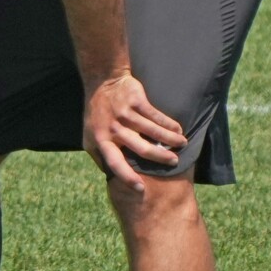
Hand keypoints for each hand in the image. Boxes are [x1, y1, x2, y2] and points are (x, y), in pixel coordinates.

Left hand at [84, 74, 186, 191]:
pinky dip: (170, 124)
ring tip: (182, 144)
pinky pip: (157, 116)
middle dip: (161, 157)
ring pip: (154, 132)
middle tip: (174, 162)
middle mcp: (114, 129)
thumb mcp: (89, 135)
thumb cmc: (97, 112)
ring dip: (171, 139)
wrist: (102, 82)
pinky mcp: (137, 101)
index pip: (115, 163)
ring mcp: (126, 114)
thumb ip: (99, 155)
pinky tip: (177, 129)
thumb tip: (110, 176)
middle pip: (141, 149)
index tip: (141, 189)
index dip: (127, 177)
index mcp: (102, 140)